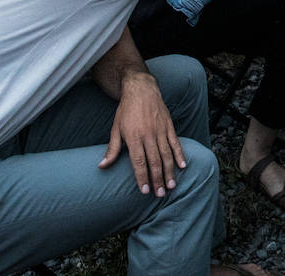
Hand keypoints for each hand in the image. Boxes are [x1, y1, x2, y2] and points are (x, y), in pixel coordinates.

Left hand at [99, 70, 185, 195]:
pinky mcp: (169, 126)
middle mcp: (149, 135)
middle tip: (159, 194)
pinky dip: (180, 154)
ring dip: (169, 171)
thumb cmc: (126, 111)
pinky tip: (183, 166)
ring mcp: (160, 130)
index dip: (142, 177)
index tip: (144, 191)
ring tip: (170, 186)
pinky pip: (175, 142)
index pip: (139, 161)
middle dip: (157, 179)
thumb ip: (112, 149)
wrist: (141, 89)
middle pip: (154, 161)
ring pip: (166, 154)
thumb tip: (102, 166)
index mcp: (134, 137)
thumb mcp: (115, 128)